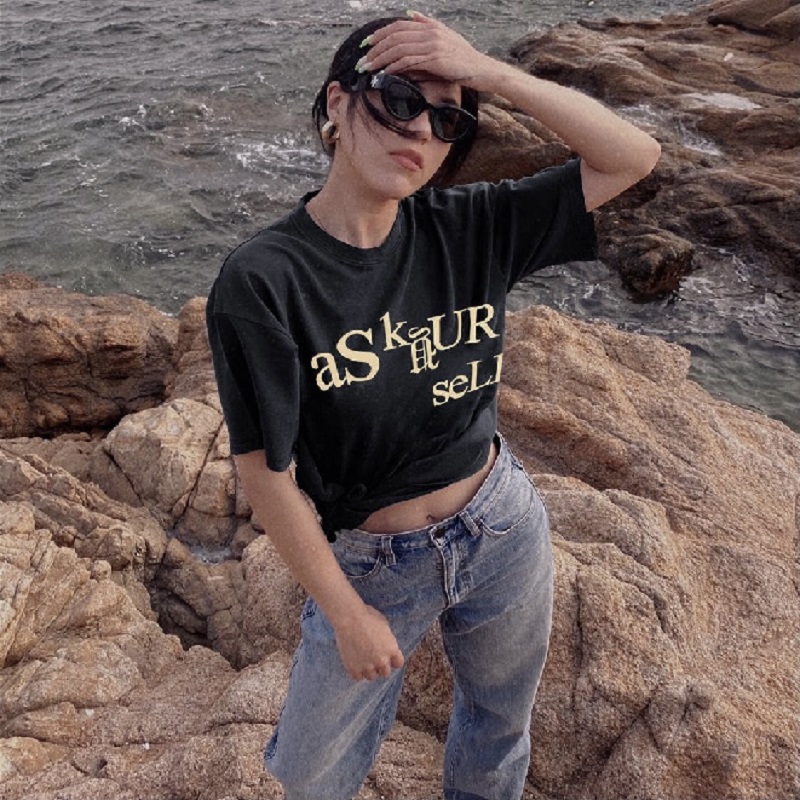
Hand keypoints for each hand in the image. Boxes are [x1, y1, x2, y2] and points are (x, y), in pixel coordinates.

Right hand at [333, 603, 404, 680]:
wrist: (349, 619)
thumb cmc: (367, 617)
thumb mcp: (384, 625)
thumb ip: (387, 639)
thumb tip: (385, 644)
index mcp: (392, 649)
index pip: (398, 663)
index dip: (392, 660)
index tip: (387, 657)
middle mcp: (382, 661)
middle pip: (385, 673)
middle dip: (381, 666)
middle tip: (373, 657)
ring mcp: (368, 667)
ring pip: (372, 676)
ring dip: (368, 670)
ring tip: (362, 659)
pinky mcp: (354, 669)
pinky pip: (358, 677)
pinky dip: (356, 671)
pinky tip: (355, 662)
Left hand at [358, 12, 499, 91]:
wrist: (480, 68)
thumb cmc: (462, 56)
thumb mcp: (444, 35)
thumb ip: (426, 24)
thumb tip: (409, 14)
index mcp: (429, 26)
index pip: (398, 27)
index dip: (380, 35)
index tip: (366, 45)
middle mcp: (429, 32)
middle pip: (394, 37)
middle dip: (375, 49)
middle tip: (362, 61)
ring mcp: (431, 45)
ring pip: (398, 49)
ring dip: (380, 59)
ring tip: (369, 69)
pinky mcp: (434, 59)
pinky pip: (408, 61)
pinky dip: (394, 67)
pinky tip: (385, 73)